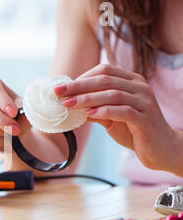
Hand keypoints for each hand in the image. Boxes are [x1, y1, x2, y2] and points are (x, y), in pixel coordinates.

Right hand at [0, 77, 29, 151]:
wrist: (14, 128)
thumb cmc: (18, 111)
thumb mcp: (24, 108)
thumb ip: (25, 111)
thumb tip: (25, 116)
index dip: (3, 100)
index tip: (14, 112)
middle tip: (16, 129)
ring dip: (1, 131)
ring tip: (14, 133)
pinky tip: (8, 141)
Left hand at [54, 64, 177, 171]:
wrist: (161, 149)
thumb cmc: (134, 130)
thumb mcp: (110, 117)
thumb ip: (94, 108)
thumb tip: (68, 104)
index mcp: (132, 81)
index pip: (104, 71)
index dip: (81, 77)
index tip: (61, 87)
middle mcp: (139, 87)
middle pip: (105, 80)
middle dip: (78, 86)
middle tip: (58, 92)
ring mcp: (144, 102)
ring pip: (112, 94)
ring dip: (87, 99)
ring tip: (68, 104)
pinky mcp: (145, 119)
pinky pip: (123, 111)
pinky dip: (104, 111)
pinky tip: (89, 115)